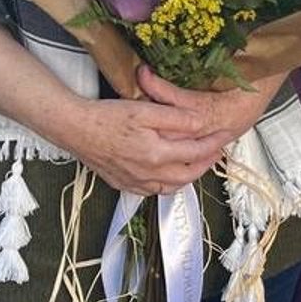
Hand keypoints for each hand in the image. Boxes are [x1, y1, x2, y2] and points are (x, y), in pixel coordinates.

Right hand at [69, 66, 287, 194]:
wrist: (75, 129)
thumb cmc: (107, 116)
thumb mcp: (146, 110)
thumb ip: (177, 119)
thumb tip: (202, 124)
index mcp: (156, 155)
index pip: (196, 151)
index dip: (214, 143)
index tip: (226, 136)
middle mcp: (148, 174)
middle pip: (187, 174)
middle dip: (206, 163)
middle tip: (216, 151)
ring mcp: (134, 182)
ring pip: (171, 187)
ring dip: (188, 176)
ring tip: (197, 162)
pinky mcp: (122, 184)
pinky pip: (152, 191)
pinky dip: (167, 184)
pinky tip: (168, 175)